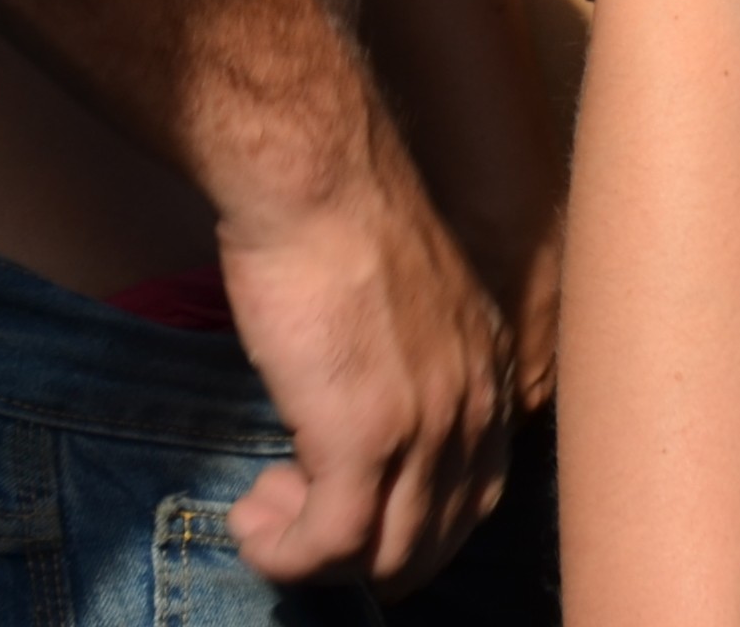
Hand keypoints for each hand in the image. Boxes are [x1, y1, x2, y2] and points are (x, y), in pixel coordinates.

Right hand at [217, 125, 516, 590]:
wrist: (318, 182)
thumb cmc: (341, 224)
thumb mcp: (406, 305)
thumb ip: (410, 368)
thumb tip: (360, 420)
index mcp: (489, 375)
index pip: (473, 498)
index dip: (405, 525)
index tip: (342, 507)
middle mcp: (477, 410)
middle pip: (433, 542)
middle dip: (361, 556)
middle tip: (296, 520)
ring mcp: (427, 429)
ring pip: (386, 558)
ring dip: (316, 557)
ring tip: (266, 513)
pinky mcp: (364, 438)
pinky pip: (331, 545)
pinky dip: (285, 555)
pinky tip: (250, 521)